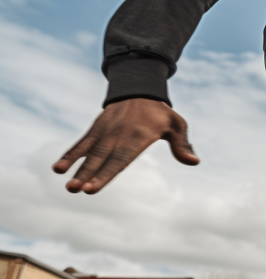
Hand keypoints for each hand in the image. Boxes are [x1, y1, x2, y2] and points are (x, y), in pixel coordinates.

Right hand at [52, 98, 198, 193]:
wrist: (139, 89)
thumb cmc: (161, 114)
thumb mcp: (176, 125)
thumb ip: (181, 144)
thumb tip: (194, 162)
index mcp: (137, 138)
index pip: (120, 160)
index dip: (106, 174)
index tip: (93, 188)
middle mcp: (118, 136)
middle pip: (101, 158)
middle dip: (88, 175)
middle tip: (76, 190)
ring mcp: (104, 132)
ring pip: (89, 152)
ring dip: (77, 168)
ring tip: (66, 183)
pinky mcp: (95, 130)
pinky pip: (81, 143)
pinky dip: (70, 154)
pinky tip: (58, 168)